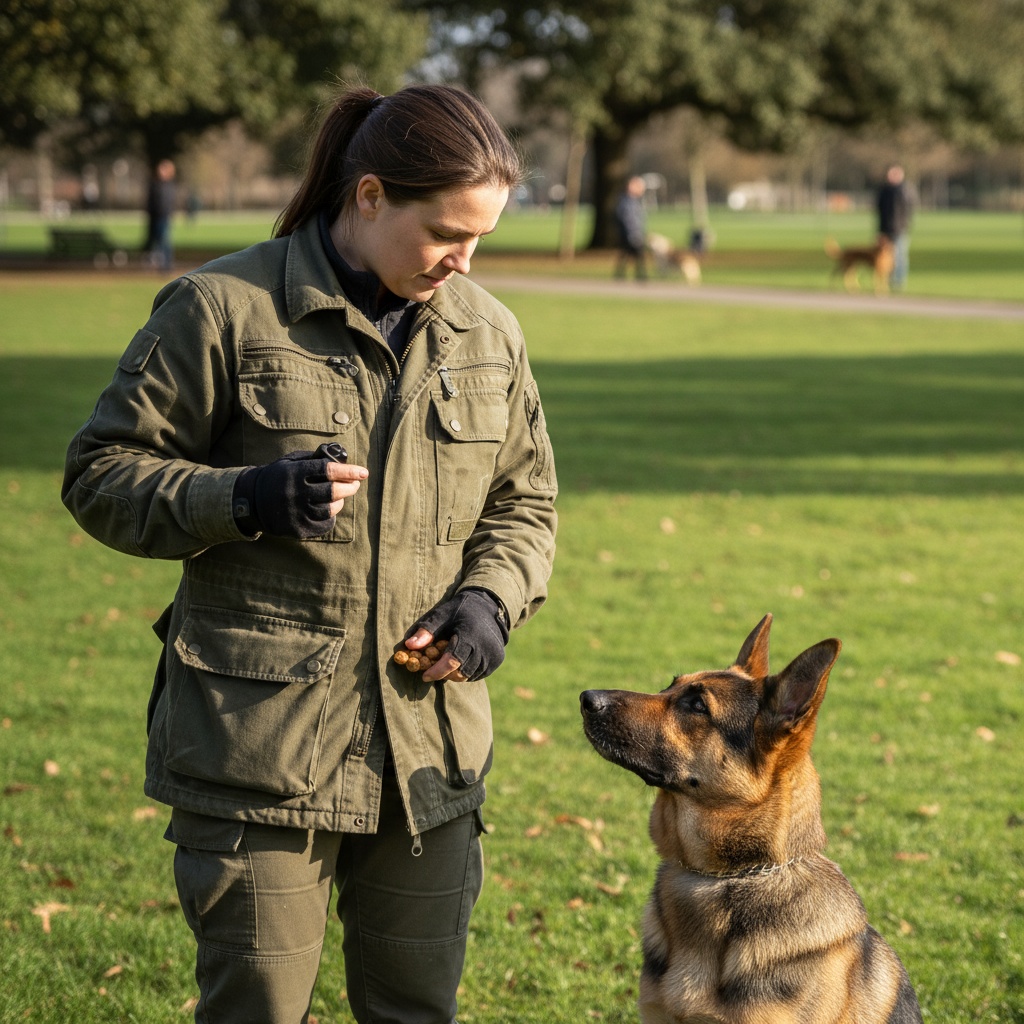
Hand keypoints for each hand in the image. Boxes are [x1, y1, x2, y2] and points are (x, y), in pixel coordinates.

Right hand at [233, 451, 366, 537]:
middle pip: (334, 491)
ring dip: (341, 502)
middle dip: (350, 487)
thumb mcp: (290, 462)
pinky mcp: (297, 528)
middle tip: (355, 484)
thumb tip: (343, 462)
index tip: (363, 472)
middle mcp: (296, 493)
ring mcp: (296, 512)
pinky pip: (324, 524)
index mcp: (295, 473)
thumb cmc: (278, 477)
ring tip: (339, 496)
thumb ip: (313, 460)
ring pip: (331, 508)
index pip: (329, 470)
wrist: (251, 500)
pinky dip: (331, 516)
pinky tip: (329, 510)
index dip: (350, 471)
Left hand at [405, 589, 508, 681]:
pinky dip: (465, 672)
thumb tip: (409, 646)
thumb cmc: (460, 610)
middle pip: (460, 672)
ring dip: (454, 673)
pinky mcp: (497, 660)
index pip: (452, 661)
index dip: (437, 671)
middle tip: (434, 668)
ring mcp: (493, 655)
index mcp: (470, 634)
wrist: (488, 606)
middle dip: (444, 673)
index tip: (425, 676)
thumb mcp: (441, 615)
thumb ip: (426, 631)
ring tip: (446, 661)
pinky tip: (460, 660)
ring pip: (468, 676)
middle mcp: (484, 647)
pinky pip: (477, 674)